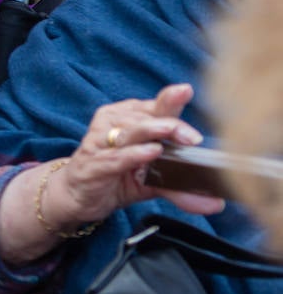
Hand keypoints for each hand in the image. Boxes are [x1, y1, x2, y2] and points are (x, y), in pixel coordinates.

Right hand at [45, 83, 224, 229]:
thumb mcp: (150, 180)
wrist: (76, 196)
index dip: (170, 99)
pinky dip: (131, 155)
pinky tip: (149, 153)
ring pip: (128, 133)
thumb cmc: (114, 178)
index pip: (153, 106)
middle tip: (193, 137)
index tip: (186, 91)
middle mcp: (113, 125)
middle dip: (169, 124)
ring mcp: (100, 144)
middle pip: (144, 118)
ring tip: (169, 137)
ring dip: (150, 133)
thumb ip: (180, 187)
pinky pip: (113, 157)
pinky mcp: (91, 165)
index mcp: (129, 119)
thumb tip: (217, 202)